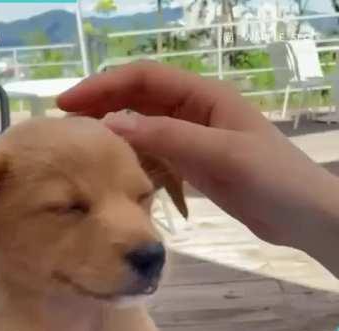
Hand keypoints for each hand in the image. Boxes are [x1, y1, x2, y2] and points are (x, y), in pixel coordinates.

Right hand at [58, 61, 338, 276]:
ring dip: (114, 134)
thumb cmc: (271, 177)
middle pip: (139, 100)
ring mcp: (194, 139)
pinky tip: (115, 170)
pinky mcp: (195, 165)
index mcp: (204, 96)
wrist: (300, 215)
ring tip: (81, 148)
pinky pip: (156, 155)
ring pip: (145, 128)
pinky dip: (133, 158)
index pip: (144, 79)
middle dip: (102, 106)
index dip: (103, 86)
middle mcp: (195, 112)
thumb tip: (110, 127)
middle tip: (65, 125)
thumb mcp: (219, 153)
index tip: (66, 103)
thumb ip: (167, 139)